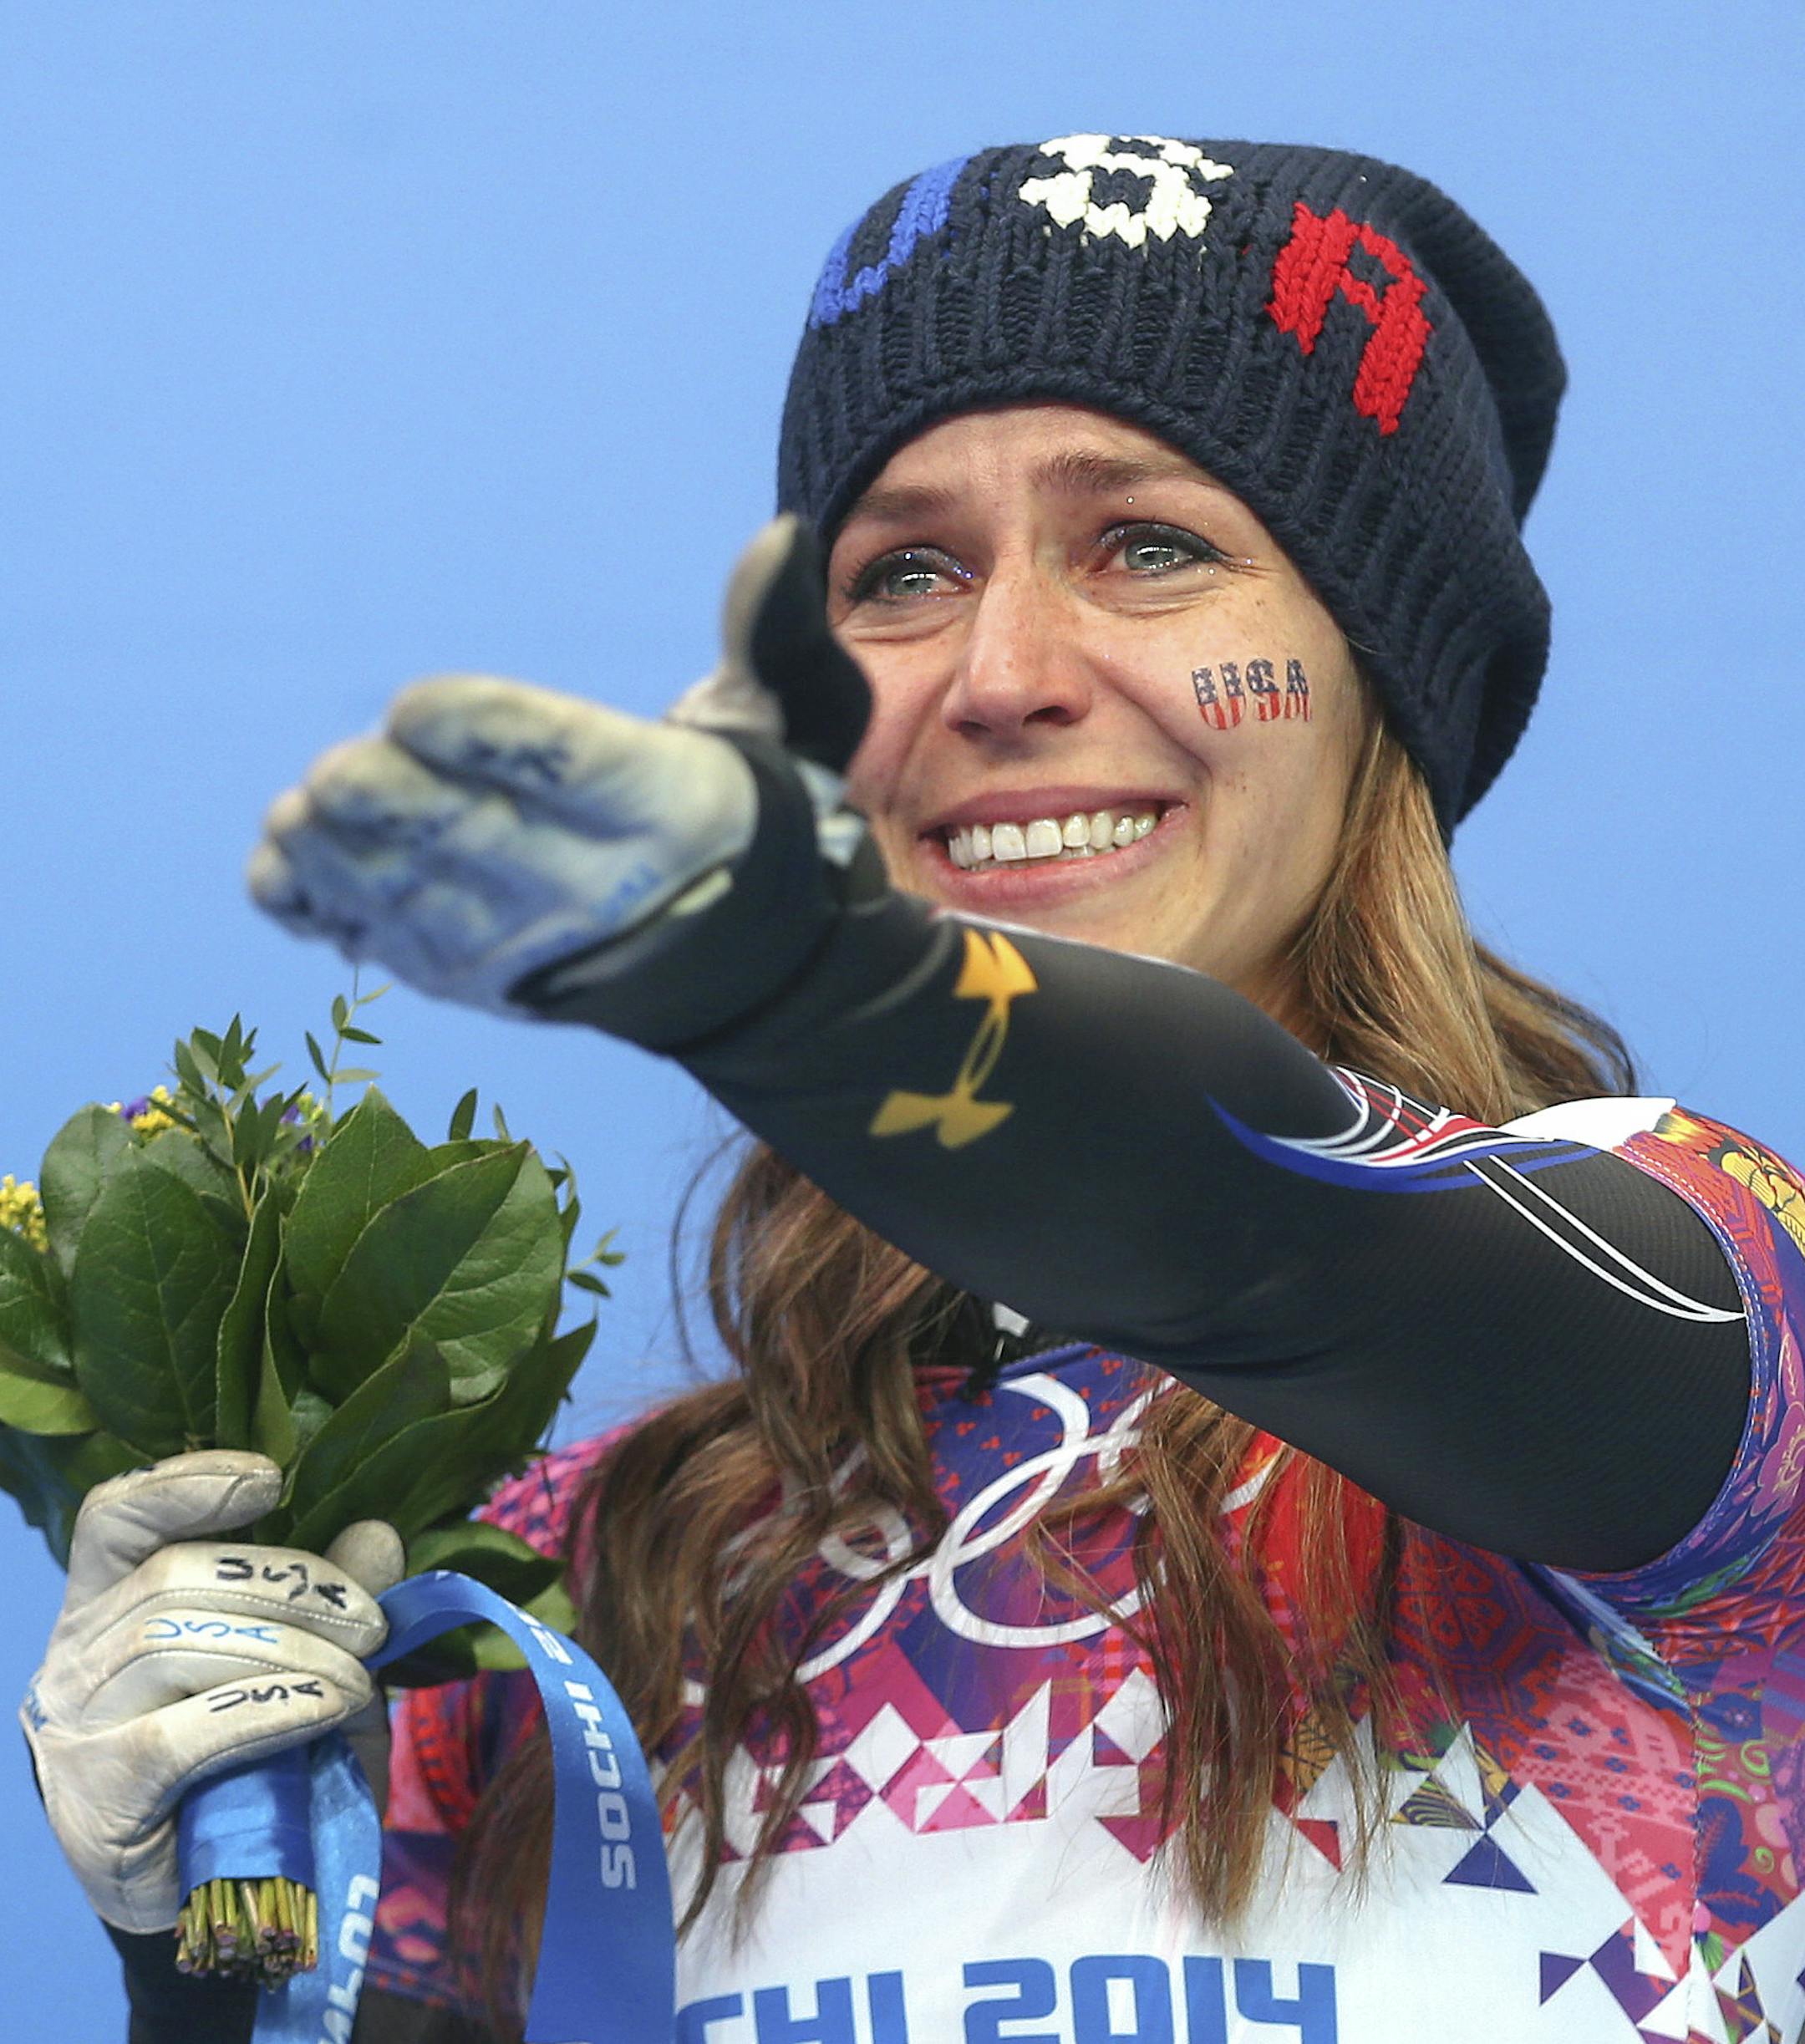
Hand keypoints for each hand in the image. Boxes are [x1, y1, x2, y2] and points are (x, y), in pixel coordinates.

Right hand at [20, 1451, 401, 1932]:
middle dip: (292, 1588)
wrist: (216, 1892)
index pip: (117, 1517)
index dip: (185, 1484)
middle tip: (371, 1623)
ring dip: (293, 1652)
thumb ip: (331, 1604)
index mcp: (109, 1599)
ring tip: (359, 1680)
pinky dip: (272, 1710)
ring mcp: (74, 1727)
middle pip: (174, 1578)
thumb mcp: (309, 1666)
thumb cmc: (257, 1757)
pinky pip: (185, 1734)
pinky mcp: (98, 1800)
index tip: (269, 1478)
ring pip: (176, 1644)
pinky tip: (326, 1708)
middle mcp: (74, 1653)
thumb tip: (377, 1535)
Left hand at [247, 516, 871, 1027]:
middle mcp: (599, 888)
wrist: (734, 962)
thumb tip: (776, 537)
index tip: (414, 704)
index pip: (578, 771)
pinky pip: (388, 948)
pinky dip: (326, 914)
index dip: (492, 739)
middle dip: (401, 813)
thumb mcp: (782, 725)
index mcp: (671, 809)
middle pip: (485, 845)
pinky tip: (279, 873)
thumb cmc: (730, 810)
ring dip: (347, 866)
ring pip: (423, 905)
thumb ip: (771, 634)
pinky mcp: (476, 979)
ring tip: (297, 817)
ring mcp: (528, 945)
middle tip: (334, 776)